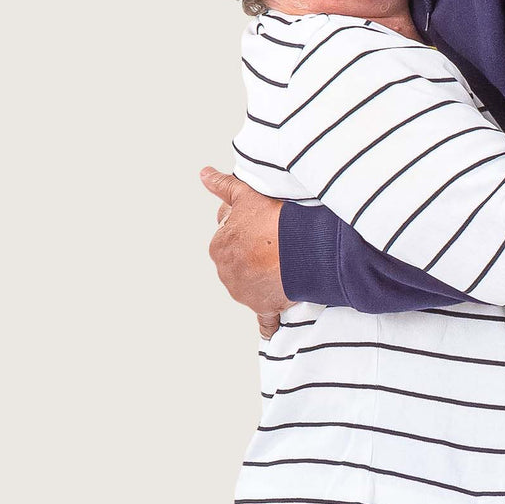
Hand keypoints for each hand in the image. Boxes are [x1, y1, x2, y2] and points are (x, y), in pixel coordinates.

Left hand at [202, 167, 290, 337]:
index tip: (262, 222)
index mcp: (219, 246)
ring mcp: (245, 292)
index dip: (247, 225)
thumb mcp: (246, 195)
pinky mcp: (264, 307)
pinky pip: (264, 319)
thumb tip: (203, 174)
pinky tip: (271, 329)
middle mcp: (226, 272)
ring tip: (285, 260)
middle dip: (253, 251)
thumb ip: (223, 186)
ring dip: (263, 276)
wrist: (301, 246)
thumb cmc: (274, 219)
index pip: (228, 234)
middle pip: (239, 259)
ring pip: (251, 283)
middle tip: (275, 238)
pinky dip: (268, 323)